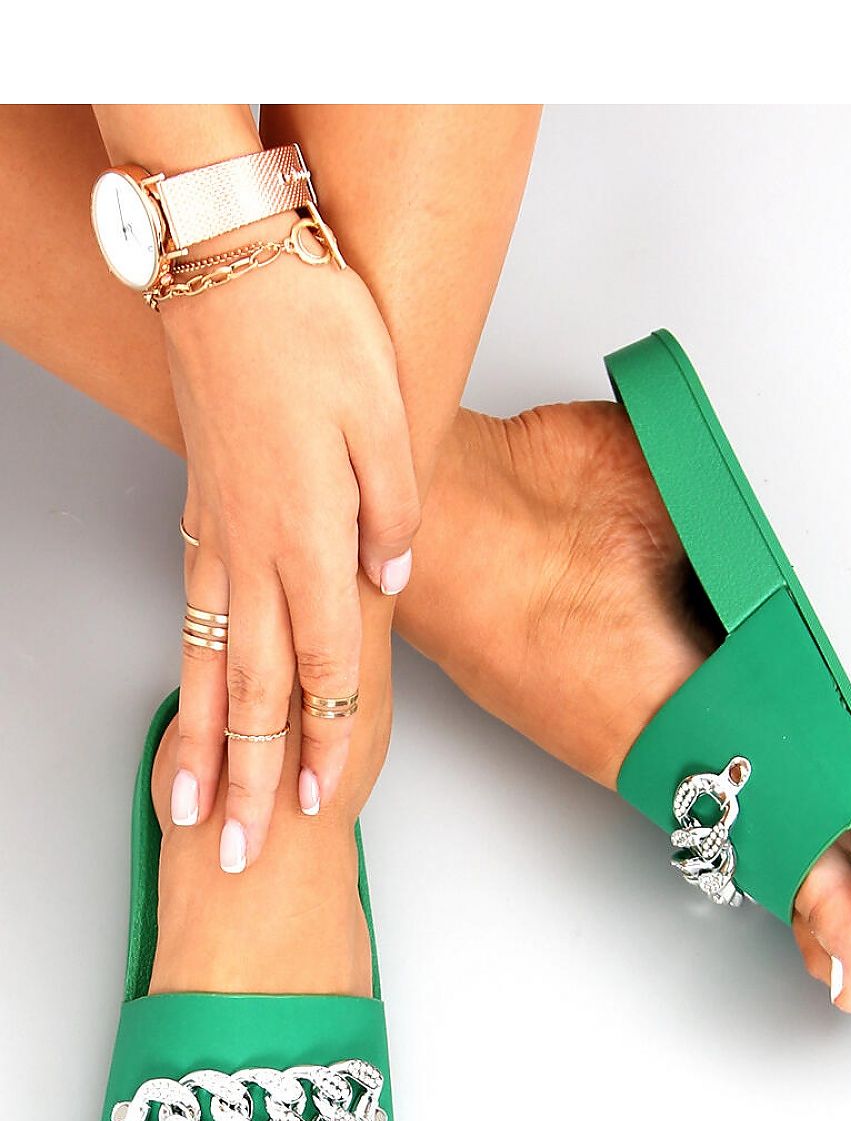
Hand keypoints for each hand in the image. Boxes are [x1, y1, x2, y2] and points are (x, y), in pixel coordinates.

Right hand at [164, 231, 417, 870]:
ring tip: (189, 807)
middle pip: (257, 694)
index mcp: (310, 538)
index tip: (324, 806)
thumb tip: (391, 578)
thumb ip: (391, 512)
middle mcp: (255, 551)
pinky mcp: (200, 510)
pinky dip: (190, 670)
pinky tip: (189, 695)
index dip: (325, 746)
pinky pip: (192, 614)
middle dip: (251, 783)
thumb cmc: (313, 330)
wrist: (228, 265)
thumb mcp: (384, 418)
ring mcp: (218, 535)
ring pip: (211, 664)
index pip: (325, 671)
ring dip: (203, 744)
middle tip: (237, 856)